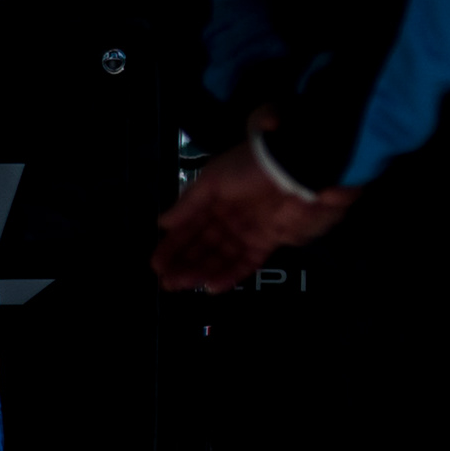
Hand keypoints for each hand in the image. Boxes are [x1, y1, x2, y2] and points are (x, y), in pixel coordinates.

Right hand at [151, 122, 353, 293]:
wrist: (292, 165)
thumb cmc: (249, 166)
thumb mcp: (211, 179)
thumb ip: (188, 204)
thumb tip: (162, 224)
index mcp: (214, 200)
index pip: (189, 228)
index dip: (173, 246)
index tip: (157, 264)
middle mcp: (230, 217)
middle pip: (204, 246)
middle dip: (184, 264)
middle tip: (167, 282)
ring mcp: (250, 229)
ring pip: (222, 256)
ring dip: (202, 271)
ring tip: (182, 285)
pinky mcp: (270, 240)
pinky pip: (248, 261)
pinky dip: (231, 274)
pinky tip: (212, 285)